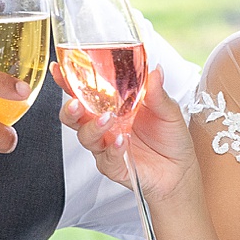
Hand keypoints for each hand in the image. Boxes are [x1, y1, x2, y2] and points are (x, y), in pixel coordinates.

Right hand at [54, 62, 196, 202]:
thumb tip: (156, 71)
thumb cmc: (170, 138)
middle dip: (70, 109)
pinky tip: (121, 141)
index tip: (59, 70)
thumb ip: (157, 93)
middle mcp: (105, 126)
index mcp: (112, 107)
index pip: (84, 92)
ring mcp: (107, 146)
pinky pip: (106, 158)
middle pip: (74, 117)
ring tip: (107, 119)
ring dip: (93, 127)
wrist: (181, 170)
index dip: (68, 82)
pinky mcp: (114, 166)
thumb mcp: (168, 110)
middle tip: (76, 103)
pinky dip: (112, 149)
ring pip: (86, 137)